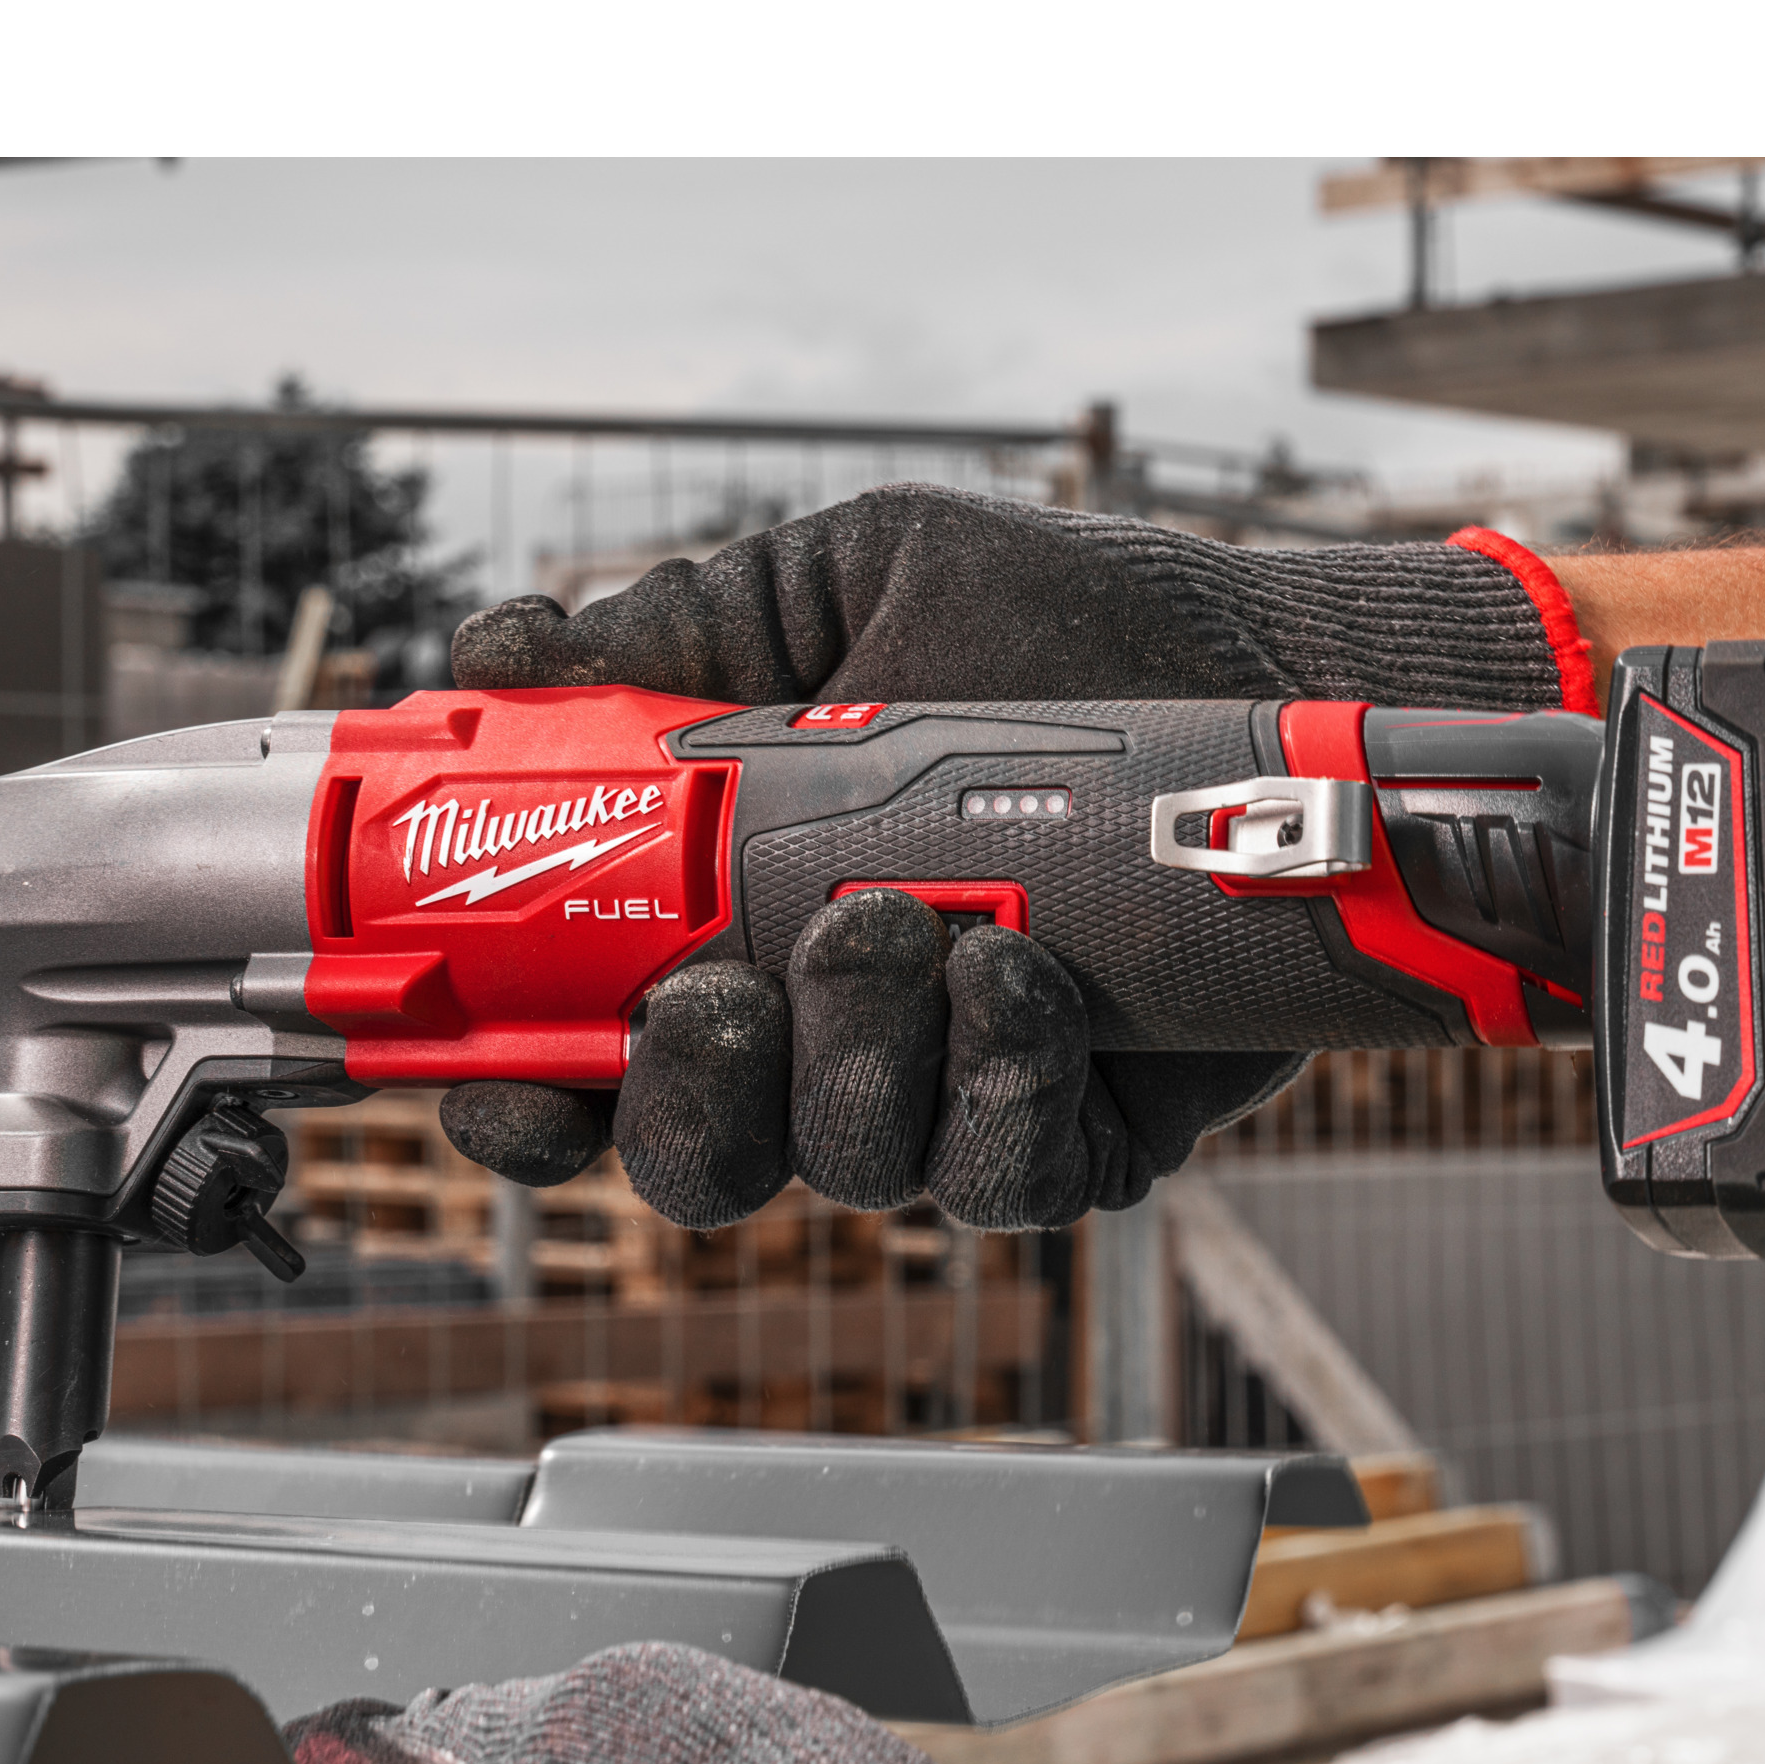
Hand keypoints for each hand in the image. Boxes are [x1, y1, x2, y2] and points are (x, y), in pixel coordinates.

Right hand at [442, 484, 1585, 1228]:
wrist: (1262, 658)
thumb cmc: (1050, 624)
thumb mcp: (846, 585)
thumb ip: (679, 628)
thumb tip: (503, 649)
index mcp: (729, 922)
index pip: (577, 1051)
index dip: (512, 1090)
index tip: (502, 1069)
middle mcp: (821, 1030)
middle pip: (691, 1160)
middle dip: (681, 1101)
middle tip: (719, 993)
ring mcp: (946, 1090)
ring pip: (842, 1167)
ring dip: (849, 1061)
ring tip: (903, 923)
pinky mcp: (1075, 1126)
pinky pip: (1003, 1177)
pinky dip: (994, 1086)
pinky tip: (1018, 975)